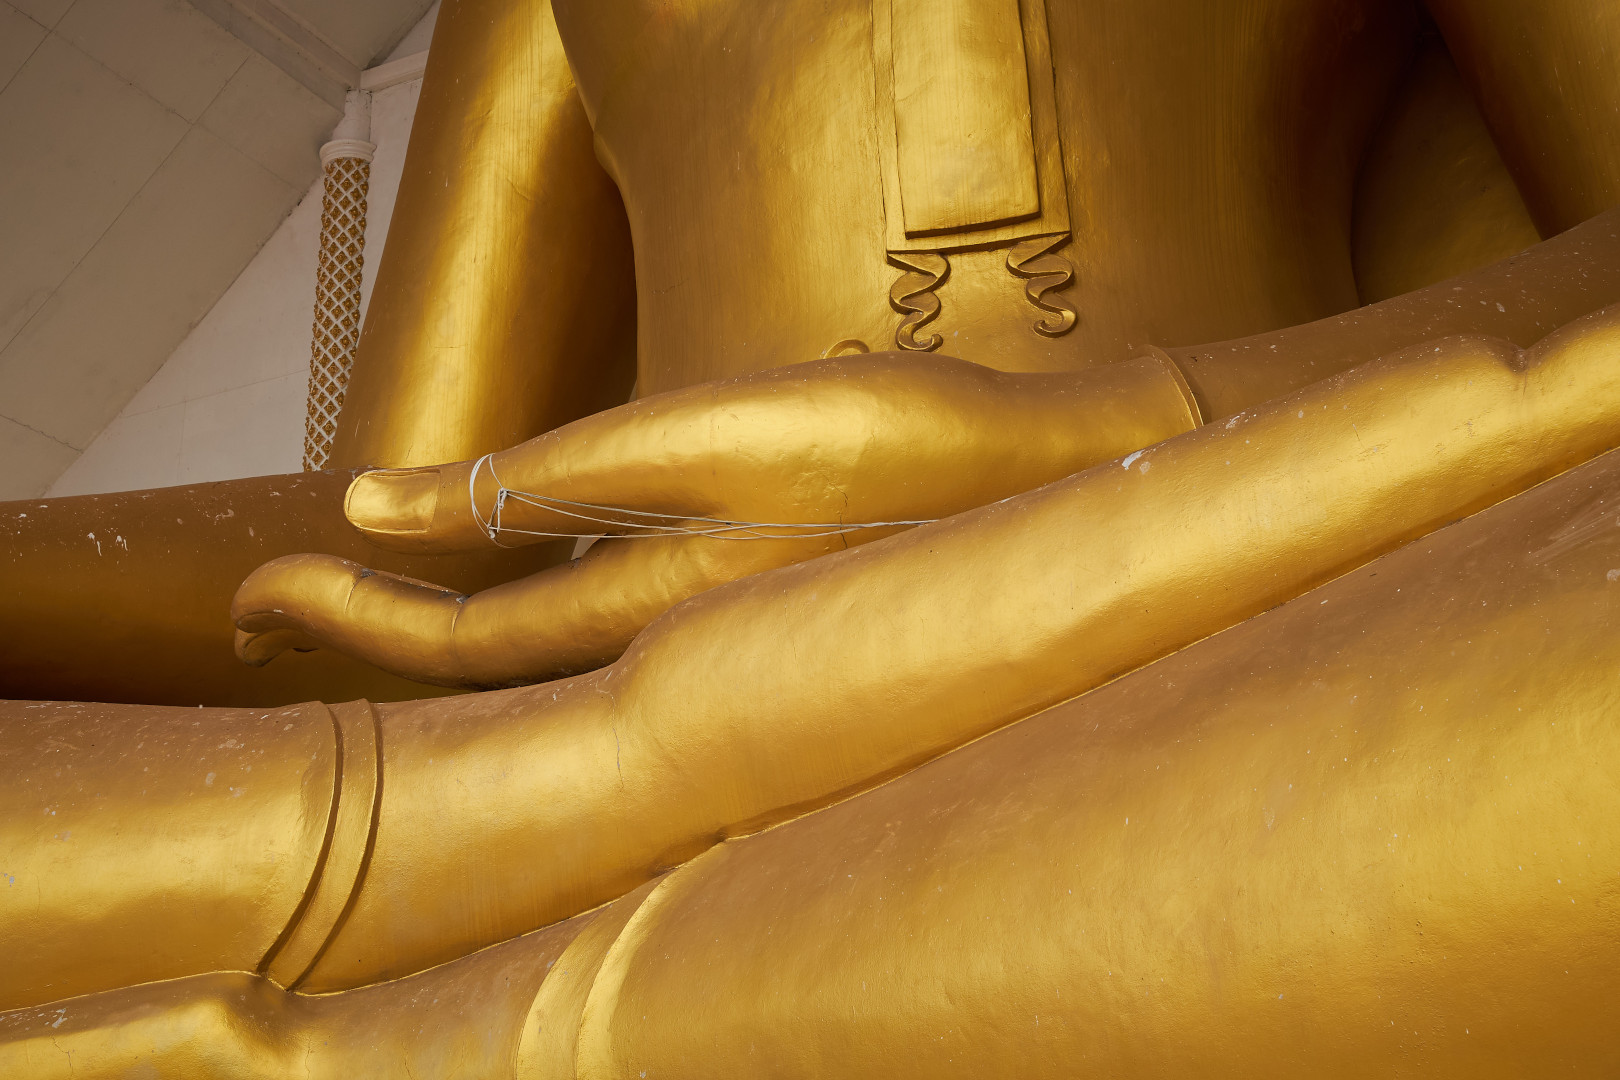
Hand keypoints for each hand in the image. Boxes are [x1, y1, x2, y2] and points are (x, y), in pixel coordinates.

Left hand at [231, 351, 1197, 687]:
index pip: (461, 642)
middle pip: (478, 660)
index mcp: (655, 605)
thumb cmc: (892, 445)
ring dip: (429, 614)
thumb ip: (554, 474)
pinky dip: (519, 594)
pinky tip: (505, 562)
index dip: (347, 617)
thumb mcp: (714, 432)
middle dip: (361, 632)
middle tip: (262, 605)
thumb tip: (389, 499)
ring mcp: (706, 617)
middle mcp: (669, 634)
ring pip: (534, 641)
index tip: (257, 590)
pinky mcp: (740, 584)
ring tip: (354, 583)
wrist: (1044, 484)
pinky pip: (597, 612)